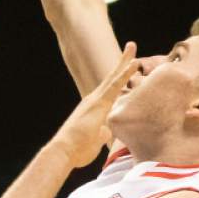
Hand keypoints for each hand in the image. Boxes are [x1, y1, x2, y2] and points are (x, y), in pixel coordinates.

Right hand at [54, 43, 137, 166]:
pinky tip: (134, 65)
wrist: (64, 151)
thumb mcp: (95, 141)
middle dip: (122, 62)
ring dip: (124, 62)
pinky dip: (125, 74)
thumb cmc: (77, 150)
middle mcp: (94, 100)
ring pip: (114, 77)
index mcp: (94, 108)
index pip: (110, 90)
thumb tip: (107, 132)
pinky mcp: (99, 103)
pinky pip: (116, 85)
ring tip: (132, 47)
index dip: (120, 78)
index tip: (129, 67)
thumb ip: (102, 133)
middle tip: (131, 46)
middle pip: (112, 77)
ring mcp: (96, 100)